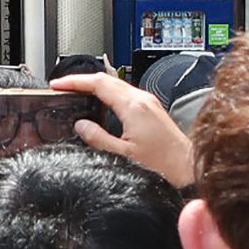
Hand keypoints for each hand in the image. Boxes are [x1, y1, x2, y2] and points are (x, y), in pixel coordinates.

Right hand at [54, 71, 195, 188]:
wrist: (190, 170)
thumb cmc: (163, 166)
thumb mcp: (123, 155)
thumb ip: (98, 139)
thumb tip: (81, 126)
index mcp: (133, 106)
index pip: (98, 83)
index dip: (75, 81)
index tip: (58, 85)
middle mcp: (143, 100)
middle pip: (107, 79)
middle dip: (82, 80)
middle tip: (63, 87)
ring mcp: (150, 104)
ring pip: (117, 85)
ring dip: (96, 86)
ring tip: (78, 93)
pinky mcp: (153, 111)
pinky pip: (126, 94)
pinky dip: (108, 94)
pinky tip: (102, 105)